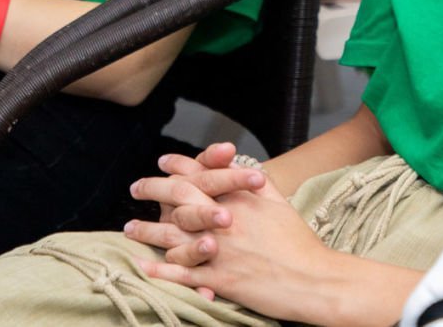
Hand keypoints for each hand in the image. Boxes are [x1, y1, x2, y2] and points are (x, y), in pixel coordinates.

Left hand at [130, 161, 341, 319]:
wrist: (313, 279)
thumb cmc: (299, 241)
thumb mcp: (279, 203)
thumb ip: (256, 182)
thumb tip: (241, 165)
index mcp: (239, 199)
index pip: (201, 173)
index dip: (179, 165)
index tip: (164, 162)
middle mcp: (225, 220)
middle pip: (179, 198)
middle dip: (152, 189)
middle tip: (136, 187)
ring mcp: (219, 250)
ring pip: (173, 237)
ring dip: (147, 231)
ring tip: (129, 229)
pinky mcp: (219, 279)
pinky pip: (181, 274)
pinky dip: (160, 270)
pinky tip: (143, 265)